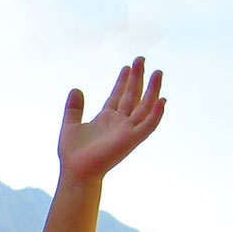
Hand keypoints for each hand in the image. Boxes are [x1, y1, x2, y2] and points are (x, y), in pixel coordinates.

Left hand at [57, 56, 164, 181]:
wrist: (75, 172)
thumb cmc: (72, 154)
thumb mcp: (70, 125)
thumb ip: (73, 108)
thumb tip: (75, 89)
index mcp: (106, 118)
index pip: (118, 96)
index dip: (123, 81)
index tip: (127, 67)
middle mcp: (119, 123)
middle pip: (132, 96)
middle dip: (137, 78)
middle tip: (141, 59)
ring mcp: (126, 131)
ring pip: (144, 107)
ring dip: (152, 90)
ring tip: (157, 72)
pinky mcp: (131, 140)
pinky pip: (148, 126)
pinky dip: (156, 114)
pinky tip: (162, 100)